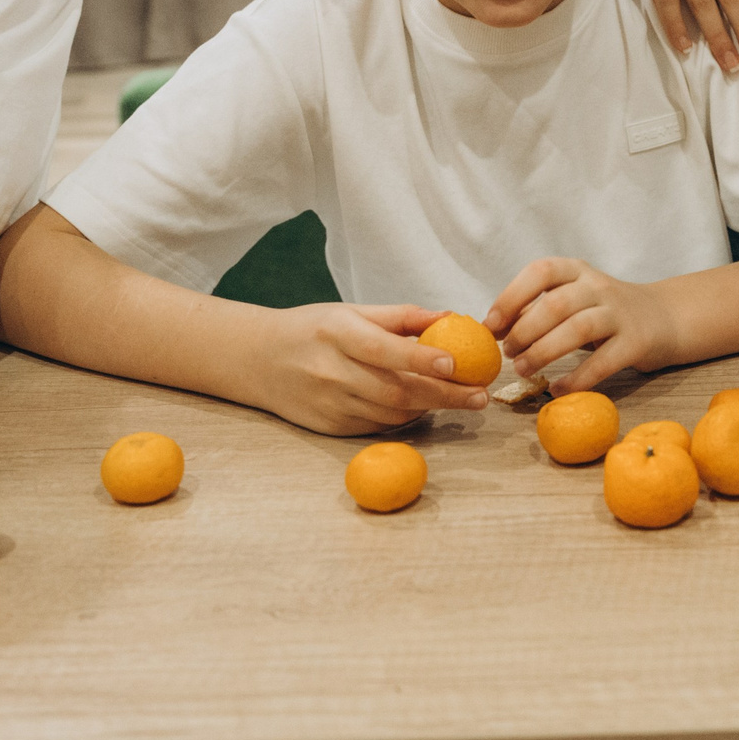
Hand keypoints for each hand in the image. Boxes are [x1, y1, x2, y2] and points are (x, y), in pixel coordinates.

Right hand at [259, 302, 491, 434]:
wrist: (257, 360)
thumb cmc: (312, 329)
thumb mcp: (351, 311)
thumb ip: (400, 317)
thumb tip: (450, 317)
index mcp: (337, 333)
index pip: (385, 350)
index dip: (422, 360)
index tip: (459, 364)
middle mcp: (331, 371)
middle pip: (396, 391)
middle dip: (444, 395)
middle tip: (481, 395)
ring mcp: (329, 404)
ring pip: (391, 413)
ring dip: (431, 409)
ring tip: (462, 400)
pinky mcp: (329, 428)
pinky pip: (377, 426)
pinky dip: (405, 419)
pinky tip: (424, 409)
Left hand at [487, 258, 677, 392]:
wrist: (663, 318)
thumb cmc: (604, 312)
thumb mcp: (573, 299)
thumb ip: (538, 309)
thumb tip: (494, 330)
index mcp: (577, 271)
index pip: (541, 272)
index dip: (511, 297)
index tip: (492, 325)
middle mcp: (599, 286)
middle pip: (556, 304)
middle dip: (525, 332)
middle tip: (508, 355)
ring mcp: (620, 313)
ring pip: (578, 329)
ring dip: (544, 352)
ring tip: (524, 370)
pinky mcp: (636, 342)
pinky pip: (603, 362)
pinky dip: (577, 379)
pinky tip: (558, 390)